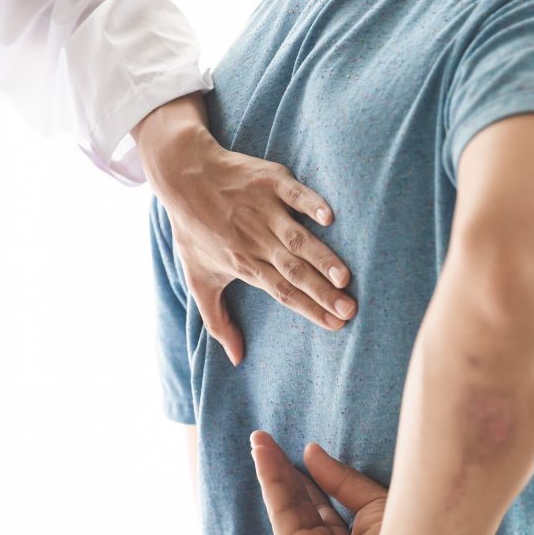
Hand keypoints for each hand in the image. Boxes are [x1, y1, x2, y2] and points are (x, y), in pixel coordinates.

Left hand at [134, 93, 356, 365]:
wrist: (183, 175)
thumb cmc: (193, 230)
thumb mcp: (198, 279)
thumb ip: (218, 321)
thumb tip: (235, 359)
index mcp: (244, 264)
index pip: (282, 292)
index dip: (309, 309)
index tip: (336, 325)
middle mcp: (256, 240)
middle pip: (293, 271)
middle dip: (322, 292)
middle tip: (350, 310)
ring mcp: (264, 210)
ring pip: (297, 238)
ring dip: (321, 257)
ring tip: (344, 277)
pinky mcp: (270, 182)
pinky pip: (294, 194)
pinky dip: (310, 204)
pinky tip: (329, 218)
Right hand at [250, 431, 389, 534]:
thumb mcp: (374, 504)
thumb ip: (341, 481)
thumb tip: (311, 452)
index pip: (324, 513)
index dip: (310, 482)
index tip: (301, 455)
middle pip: (301, 509)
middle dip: (284, 474)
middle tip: (268, 443)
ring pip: (287, 509)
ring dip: (271, 473)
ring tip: (259, 441)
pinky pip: (282, 513)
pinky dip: (270, 480)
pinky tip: (262, 454)